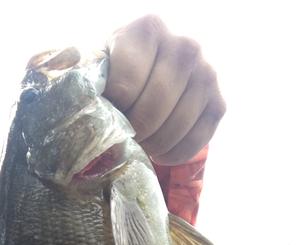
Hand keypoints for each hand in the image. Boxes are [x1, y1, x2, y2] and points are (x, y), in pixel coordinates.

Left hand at [103, 14, 225, 165]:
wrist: (155, 71)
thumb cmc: (121, 70)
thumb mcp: (102, 65)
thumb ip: (93, 83)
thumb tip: (87, 119)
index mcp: (149, 28)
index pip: (127, 83)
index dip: (115, 109)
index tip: (108, 115)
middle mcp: (185, 46)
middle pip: (154, 106)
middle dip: (135, 130)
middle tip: (124, 137)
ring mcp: (207, 74)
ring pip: (177, 126)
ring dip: (153, 145)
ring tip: (140, 144)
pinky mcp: (219, 103)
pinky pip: (197, 140)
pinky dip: (175, 154)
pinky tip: (159, 153)